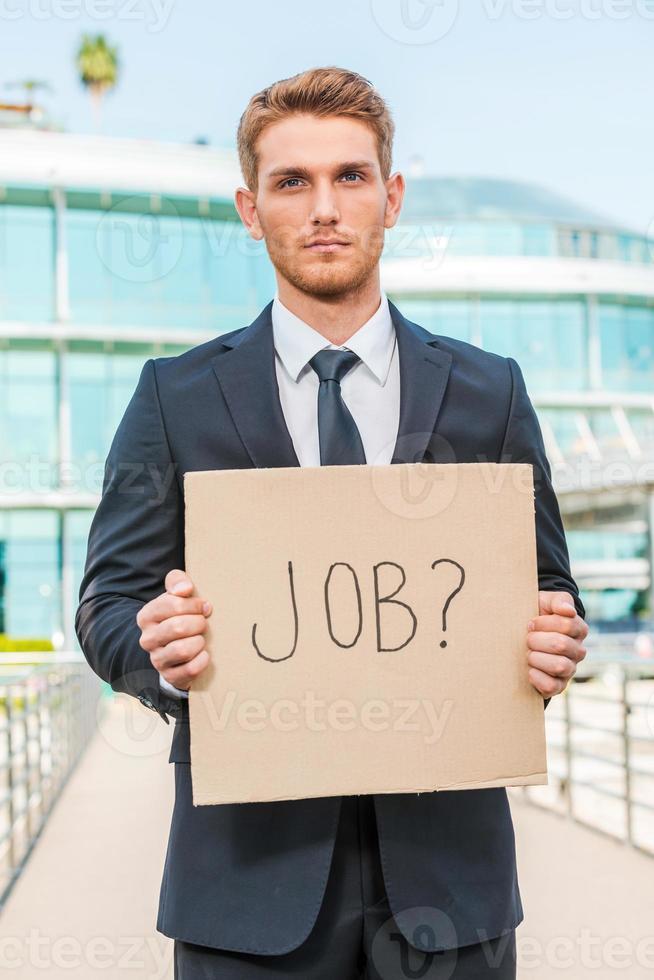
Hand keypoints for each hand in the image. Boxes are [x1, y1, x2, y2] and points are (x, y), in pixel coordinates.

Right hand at [136, 569, 211, 691]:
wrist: (175, 649)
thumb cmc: (178, 616)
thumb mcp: (175, 594)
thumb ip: (177, 581)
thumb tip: (185, 589)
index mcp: (146, 616)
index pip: (172, 604)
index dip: (194, 604)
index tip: (204, 606)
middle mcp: (147, 639)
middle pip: (178, 627)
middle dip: (198, 623)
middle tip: (203, 623)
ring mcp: (157, 659)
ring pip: (182, 649)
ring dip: (199, 641)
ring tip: (201, 638)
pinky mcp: (169, 676)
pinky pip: (190, 669)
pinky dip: (202, 660)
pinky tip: (204, 654)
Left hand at [526, 590, 587, 699]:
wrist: (523, 634)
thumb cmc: (538, 615)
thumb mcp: (547, 601)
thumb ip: (560, 601)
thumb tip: (568, 610)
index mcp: (579, 629)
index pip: (566, 625)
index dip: (543, 623)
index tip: (531, 623)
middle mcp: (578, 651)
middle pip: (561, 645)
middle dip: (537, 639)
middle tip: (527, 638)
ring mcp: (569, 669)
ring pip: (559, 666)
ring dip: (537, 658)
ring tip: (528, 654)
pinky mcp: (558, 686)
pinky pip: (552, 687)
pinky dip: (538, 678)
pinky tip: (529, 670)